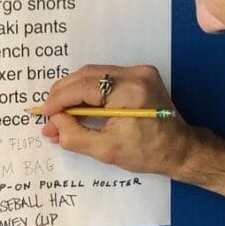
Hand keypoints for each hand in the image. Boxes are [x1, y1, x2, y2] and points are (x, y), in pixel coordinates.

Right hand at [40, 63, 199, 178]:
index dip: (59, 99)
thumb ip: (75, 135)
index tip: (43, 114)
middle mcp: (135, 74)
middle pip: (86, 75)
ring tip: (60, 115)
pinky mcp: (140, 76)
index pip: (83, 86)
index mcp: (129, 91)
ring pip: (94, 75)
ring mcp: (140, 72)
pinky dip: (89, 92)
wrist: (180, 150)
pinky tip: (79, 108)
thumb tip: (54, 122)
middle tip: (48, 115)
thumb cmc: (147, 153)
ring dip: (74, 93)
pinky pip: (105, 79)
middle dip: (63, 95)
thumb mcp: (106, 150)